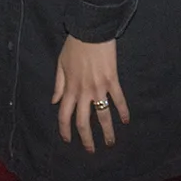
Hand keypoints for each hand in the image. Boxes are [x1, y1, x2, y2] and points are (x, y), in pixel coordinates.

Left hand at [52, 35, 127, 152]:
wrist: (91, 31)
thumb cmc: (74, 45)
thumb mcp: (60, 64)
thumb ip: (58, 85)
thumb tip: (54, 102)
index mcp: (69, 88)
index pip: (64, 115)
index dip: (65, 130)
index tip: (68, 140)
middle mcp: (83, 92)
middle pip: (83, 122)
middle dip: (87, 139)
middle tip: (91, 150)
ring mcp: (99, 88)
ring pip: (103, 116)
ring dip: (106, 132)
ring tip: (110, 143)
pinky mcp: (112, 81)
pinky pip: (118, 100)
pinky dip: (123, 111)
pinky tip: (126, 120)